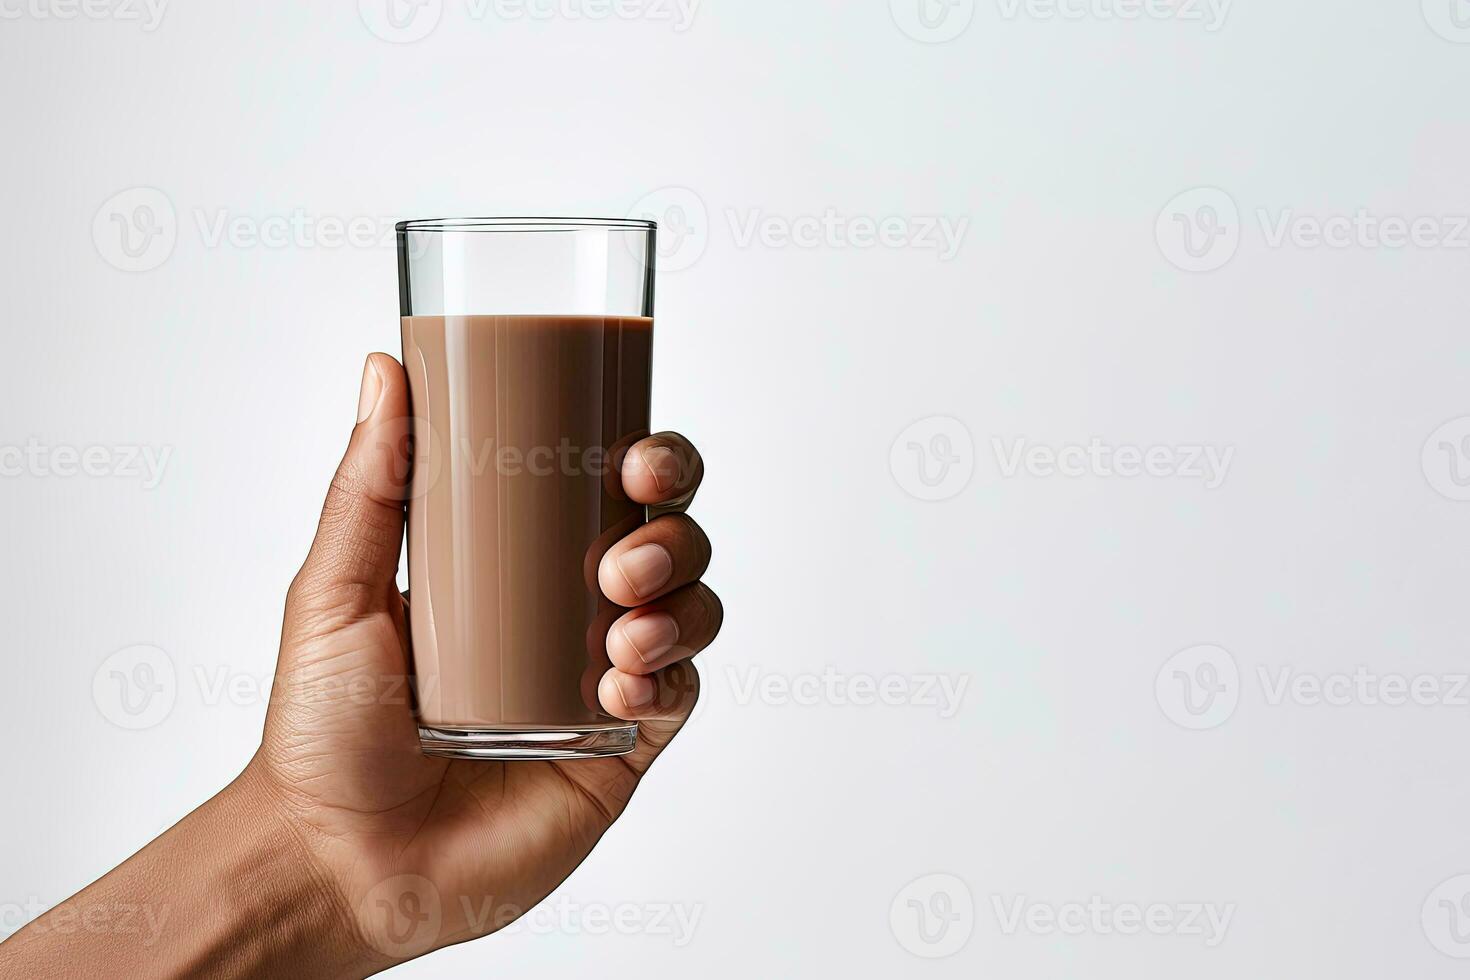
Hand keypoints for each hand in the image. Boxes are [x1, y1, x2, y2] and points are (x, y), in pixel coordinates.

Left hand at [251, 354, 720, 969]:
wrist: (335, 861)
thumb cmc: (322, 729)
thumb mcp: (335, 590)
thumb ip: (369, 483)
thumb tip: (385, 369)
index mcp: (517, 560)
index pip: (608, 487)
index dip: (650, 459)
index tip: (634, 454)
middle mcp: (571, 611)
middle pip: (669, 540)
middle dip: (674, 531)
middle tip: (625, 559)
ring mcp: (601, 680)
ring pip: (691, 611)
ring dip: (680, 603)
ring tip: (621, 629)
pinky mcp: (621, 750)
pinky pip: (680, 698)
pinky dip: (669, 679)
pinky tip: (622, 683)